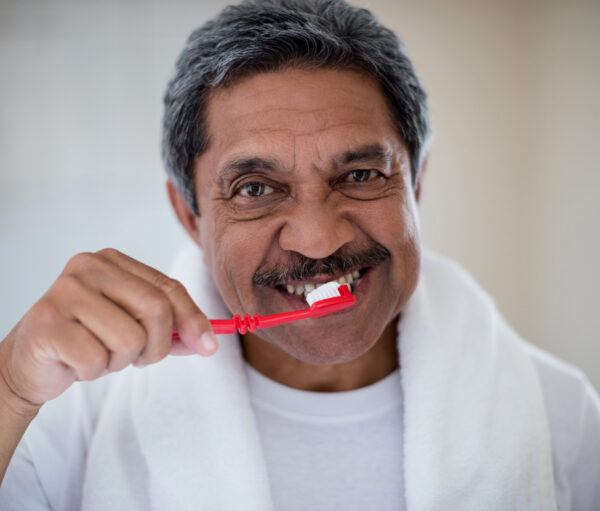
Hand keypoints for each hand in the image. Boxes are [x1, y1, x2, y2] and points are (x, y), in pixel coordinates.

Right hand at [0, 248, 216, 407]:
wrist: (30, 361)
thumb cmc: (88, 339)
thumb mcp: (135, 328)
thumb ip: (171, 328)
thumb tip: (207, 341)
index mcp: (112, 261)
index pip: (168, 288)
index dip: (194, 319)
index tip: (208, 346)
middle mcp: (88, 267)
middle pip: (156, 310)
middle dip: (157, 346)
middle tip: (139, 359)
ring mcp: (64, 292)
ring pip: (130, 339)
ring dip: (120, 361)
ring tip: (99, 356)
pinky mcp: (46, 323)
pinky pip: (97, 359)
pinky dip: (94, 372)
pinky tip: (76, 363)